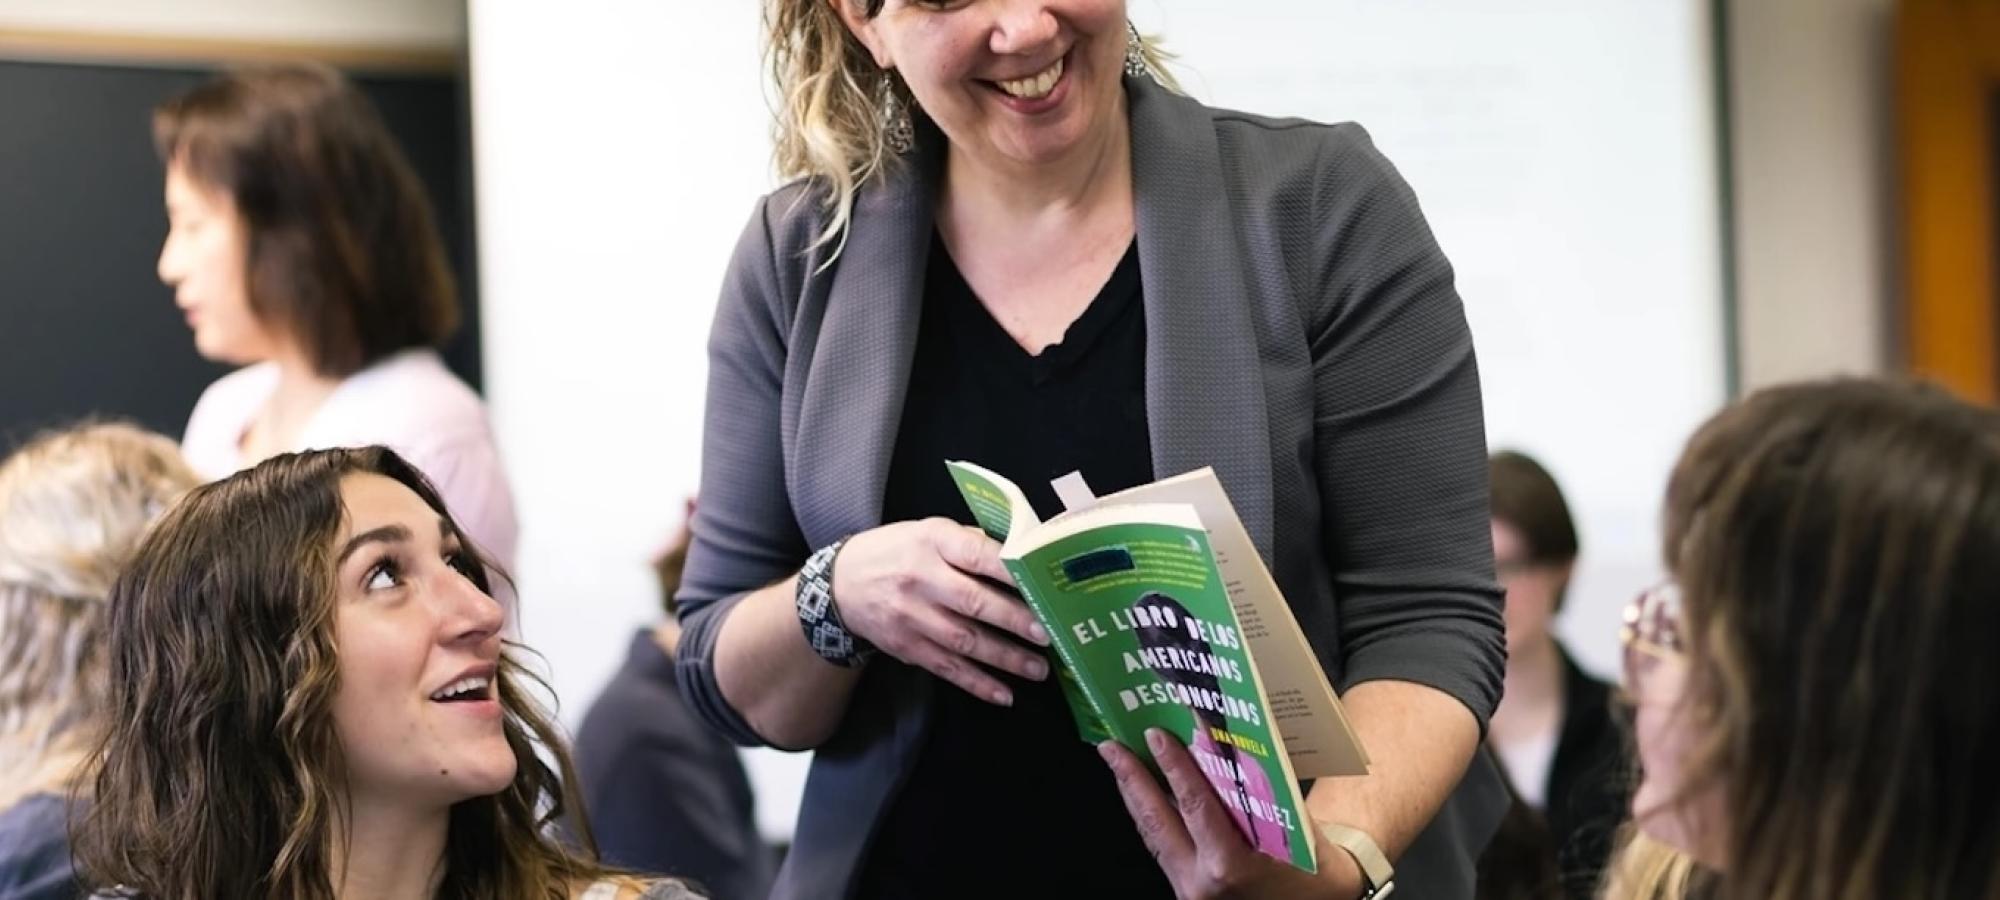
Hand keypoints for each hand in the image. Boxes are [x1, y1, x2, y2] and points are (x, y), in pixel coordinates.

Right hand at [831, 518, 1051, 704]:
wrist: (841, 584)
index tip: (1041, 583)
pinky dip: (977, 683)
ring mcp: (912, 616)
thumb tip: (1021, 555)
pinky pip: (947, 668)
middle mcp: (921, 579)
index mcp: (931, 541)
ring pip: (965, 641)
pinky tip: (1004, 694)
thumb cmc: (896, 552)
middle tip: (1048, 634)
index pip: (975, 553)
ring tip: (1039, 669)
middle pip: (973, 602)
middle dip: (1015, 620)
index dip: (1010, 570)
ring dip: (1005, 658)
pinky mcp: (907, 647)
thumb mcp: (928, 531)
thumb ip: (970, 542)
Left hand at [1102, 729, 1361, 899]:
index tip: (1154, 736)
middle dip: (1130, 779)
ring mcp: (1189, 890)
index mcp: (1229, 864)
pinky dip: (1151, 819)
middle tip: (1111, 745)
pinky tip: (1142, 797)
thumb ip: (1250, 793)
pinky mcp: (1186, 892)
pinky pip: (1162, 849)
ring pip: (1152, 836)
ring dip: (1134, 797)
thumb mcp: (1287, 825)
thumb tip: (1216, 747)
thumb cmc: (1310, 869)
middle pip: (1156, 821)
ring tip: (1119, 763)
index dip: (1173, 766)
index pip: (1194, 805)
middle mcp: (1200, 881)